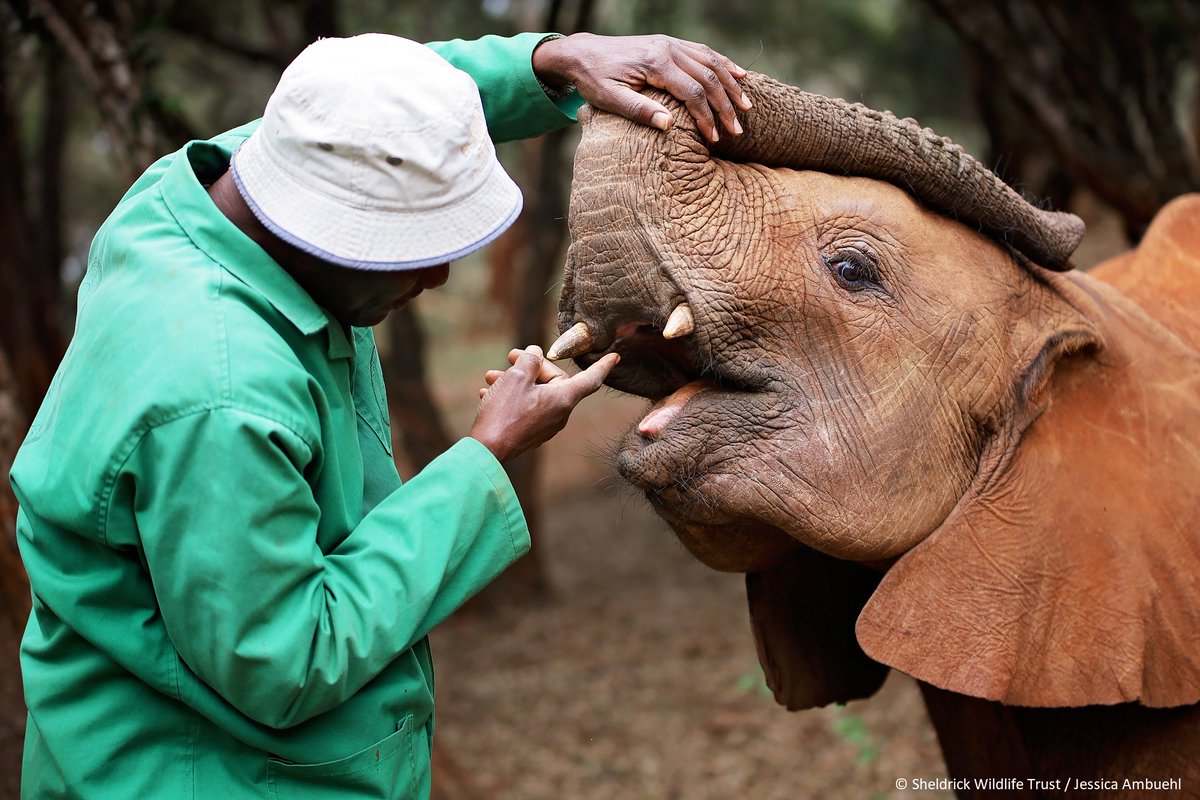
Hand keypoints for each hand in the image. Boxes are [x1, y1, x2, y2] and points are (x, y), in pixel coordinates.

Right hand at [470, 345, 618, 463]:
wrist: (486, 450)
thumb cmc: (504, 412)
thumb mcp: (517, 376)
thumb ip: (530, 359)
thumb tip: (535, 354)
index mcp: (563, 399)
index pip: (590, 379)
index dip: (602, 366)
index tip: (615, 357)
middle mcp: (559, 414)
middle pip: (554, 381)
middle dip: (532, 366)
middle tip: (510, 356)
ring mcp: (545, 426)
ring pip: (535, 394)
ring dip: (515, 381)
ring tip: (491, 375)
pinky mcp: (530, 433)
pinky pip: (526, 408)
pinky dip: (512, 397)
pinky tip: (489, 393)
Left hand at [532, 32, 750, 142]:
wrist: (582, 53)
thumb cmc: (594, 80)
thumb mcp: (610, 100)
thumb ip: (640, 111)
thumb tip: (669, 125)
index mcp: (654, 63)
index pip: (692, 92)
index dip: (706, 116)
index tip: (715, 138)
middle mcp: (667, 49)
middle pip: (707, 77)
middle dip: (725, 105)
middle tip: (737, 129)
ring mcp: (670, 44)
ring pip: (711, 62)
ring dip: (731, 84)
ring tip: (746, 106)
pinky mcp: (669, 44)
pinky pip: (703, 52)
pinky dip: (724, 63)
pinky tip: (739, 74)